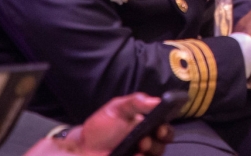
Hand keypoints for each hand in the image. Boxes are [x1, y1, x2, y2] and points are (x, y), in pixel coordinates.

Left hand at [24, 93, 173, 155]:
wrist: (84, 146)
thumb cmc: (102, 126)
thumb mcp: (117, 108)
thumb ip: (135, 102)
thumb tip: (156, 100)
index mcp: (146, 127)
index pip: (164, 128)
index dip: (166, 129)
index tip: (161, 127)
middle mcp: (146, 143)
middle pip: (162, 144)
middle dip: (160, 140)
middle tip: (148, 137)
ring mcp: (139, 154)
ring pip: (155, 154)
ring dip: (152, 150)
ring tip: (140, 146)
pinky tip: (134, 155)